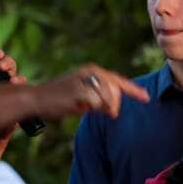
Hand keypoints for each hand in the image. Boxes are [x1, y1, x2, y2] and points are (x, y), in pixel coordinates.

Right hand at [31, 64, 148, 119]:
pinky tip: (78, 106)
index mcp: (93, 71)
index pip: (118, 81)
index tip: (146, 98)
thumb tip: (114, 110)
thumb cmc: (61, 100)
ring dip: (100, 108)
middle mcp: (90, 71)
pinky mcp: (78, 89)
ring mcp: (84, 79)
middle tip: (101, 112)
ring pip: (108, 98)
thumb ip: (101, 100)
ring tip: (83, 106)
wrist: (36, 99)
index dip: (133, 90)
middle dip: (112, 106)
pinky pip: (97, 103)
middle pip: (117, 92)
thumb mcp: (85, 98)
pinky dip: (90, 108)